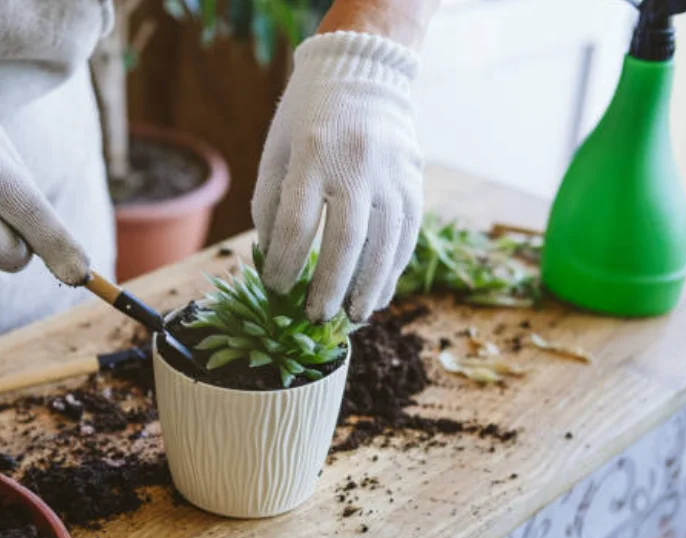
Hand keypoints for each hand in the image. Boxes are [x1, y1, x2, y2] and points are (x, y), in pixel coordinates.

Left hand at [251, 32, 423, 321]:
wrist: (363, 72)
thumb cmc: (308, 116)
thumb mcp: (277, 148)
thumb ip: (271, 201)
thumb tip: (271, 257)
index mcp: (312, 153)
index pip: (296, 222)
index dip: (283, 262)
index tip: (275, 288)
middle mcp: (356, 164)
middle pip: (345, 240)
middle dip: (329, 285)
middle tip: (315, 317)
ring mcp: (391, 174)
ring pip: (384, 243)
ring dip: (368, 287)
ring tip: (353, 317)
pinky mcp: (413, 182)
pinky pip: (406, 235)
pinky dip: (392, 269)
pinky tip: (379, 293)